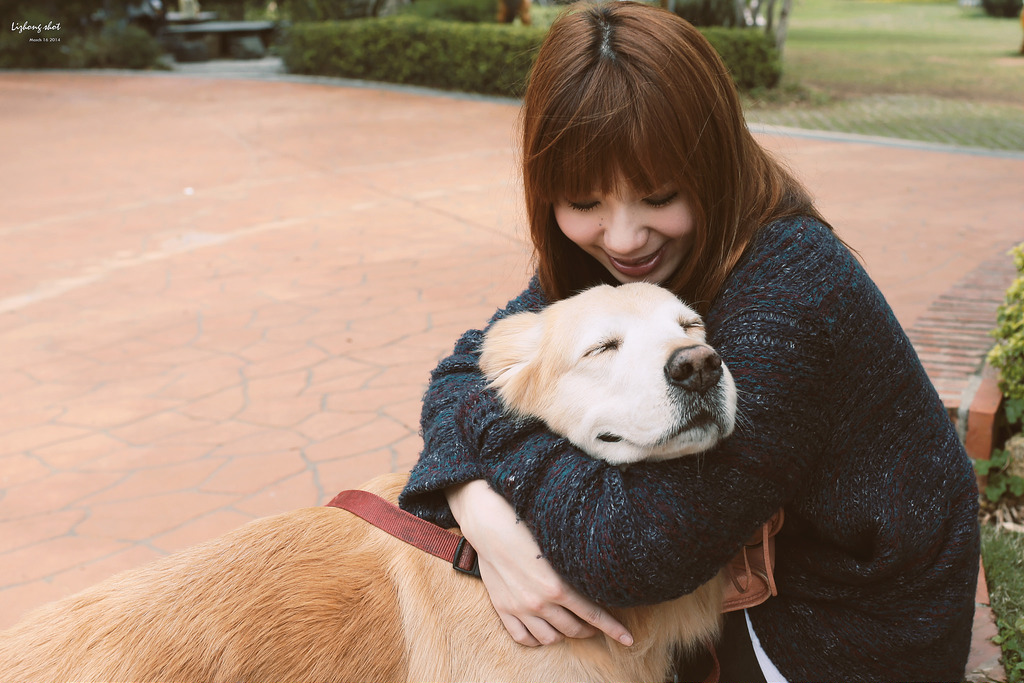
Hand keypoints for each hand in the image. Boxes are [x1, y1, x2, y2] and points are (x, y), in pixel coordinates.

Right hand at [446, 480, 633, 647]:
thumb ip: (576, 570)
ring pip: (549, 638)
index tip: (627, 639)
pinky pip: (523, 638)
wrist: (490, 525)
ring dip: (564, 636)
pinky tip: (544, 633)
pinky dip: (536, 640)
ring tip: (571, 628)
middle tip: (596, 627)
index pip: (593, 615)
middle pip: (573, 630)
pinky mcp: (503, 608)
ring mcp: (520, 608)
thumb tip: (599, 580)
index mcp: (558, 587)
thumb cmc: (527, 528)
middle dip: (589, 631)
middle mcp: (540, 603)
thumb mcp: (558, 547)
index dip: (613, 629)